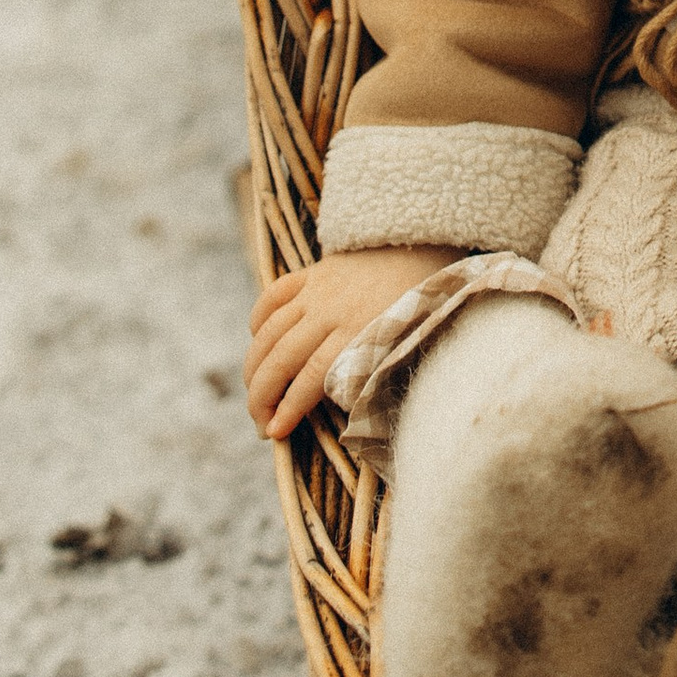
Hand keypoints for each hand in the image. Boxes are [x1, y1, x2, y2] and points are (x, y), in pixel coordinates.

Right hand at [246, 245, 455, 439]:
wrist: (422, 244)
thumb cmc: (420, 304)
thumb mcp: (405, 341)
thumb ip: (372, 373)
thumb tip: (346, 418)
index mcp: (360, 328)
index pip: (313, 375)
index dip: (289, 407)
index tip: (274, 433)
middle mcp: (332, 308)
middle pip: (283, 357)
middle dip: (261, 396)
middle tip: (259, 423)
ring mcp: (318, 288)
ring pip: (269, 331)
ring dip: (254, 367)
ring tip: (253, 394)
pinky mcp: (312, 272)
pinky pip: (273, 296)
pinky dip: (258, 321)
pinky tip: (257, 344)